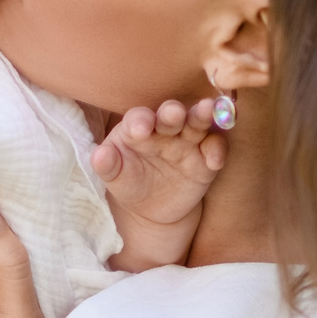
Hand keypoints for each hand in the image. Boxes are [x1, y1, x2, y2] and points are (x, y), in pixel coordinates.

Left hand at [92, 100, 222, 270]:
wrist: (152, 208)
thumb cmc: (129, 182)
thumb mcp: (115, 178)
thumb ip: (106, 165)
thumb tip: (99, 155)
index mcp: (138, 127)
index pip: (138, 117)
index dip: (140, 121)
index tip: (140, 129)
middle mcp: (165, 129)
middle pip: (171, 113)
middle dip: (173, 112)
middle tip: (174, 113)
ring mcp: (187, 141)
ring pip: (197, 122)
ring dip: (203, 115)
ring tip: (208, 110)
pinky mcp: (206, 159)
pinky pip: (216, 148)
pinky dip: (217, 150)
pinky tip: (214, 160)